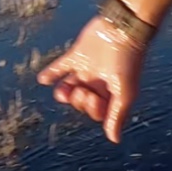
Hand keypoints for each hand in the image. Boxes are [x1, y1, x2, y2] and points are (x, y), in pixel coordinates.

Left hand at [38, 16, 145, 143]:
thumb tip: (114, 140)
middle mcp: (99, 83)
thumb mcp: (125, 92)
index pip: (96, 111)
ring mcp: (87, 69)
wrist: (122, 30)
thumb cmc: (128, 61)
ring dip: (64, 93)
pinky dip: (51, 74)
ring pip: (70, 88)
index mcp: (112, 92)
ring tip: (62, 90)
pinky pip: (60, 68)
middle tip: (83, 90)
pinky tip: (43, 80)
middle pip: (82, 101)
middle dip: (79, 100)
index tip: (94, 98)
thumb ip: (117, 115)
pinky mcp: (77, 55)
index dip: (92, 109)